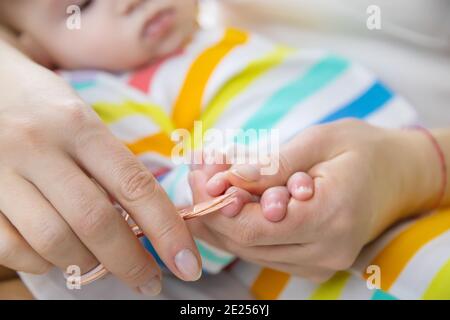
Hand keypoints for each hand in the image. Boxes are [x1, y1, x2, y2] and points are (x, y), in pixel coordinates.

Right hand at [0, 43, 200, 294]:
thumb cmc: (44, 106)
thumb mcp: (83, 121)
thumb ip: (111, 166)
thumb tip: (146, 223)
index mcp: (80, 126)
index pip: (135, 186)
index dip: (168, 231)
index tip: (189, 263)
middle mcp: (39, 146)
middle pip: (95, 222)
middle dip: (130, 262)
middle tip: (151, 281)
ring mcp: (1, 171)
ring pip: (53, 241)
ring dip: (86, 263)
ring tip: (99, 263)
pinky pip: (10, 248)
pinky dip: (41, 262)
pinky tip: (54, 256)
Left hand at [188, 119, 440, 281]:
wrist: (398, 175)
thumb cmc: (362, 150)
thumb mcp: (318, 142)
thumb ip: (272, 165)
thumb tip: (227, 179)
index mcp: (330, 218)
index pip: (254, 228)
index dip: (217, 205)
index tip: (200, 174)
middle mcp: (325, 251)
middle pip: (245, 243)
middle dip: (214, 207)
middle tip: (201, 171)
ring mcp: (318, 262)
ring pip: (249, 250)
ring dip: (224, 215)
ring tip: (215, 177)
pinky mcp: (311, 261)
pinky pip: (262, 250)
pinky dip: (241, 224)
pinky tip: (232, 197)